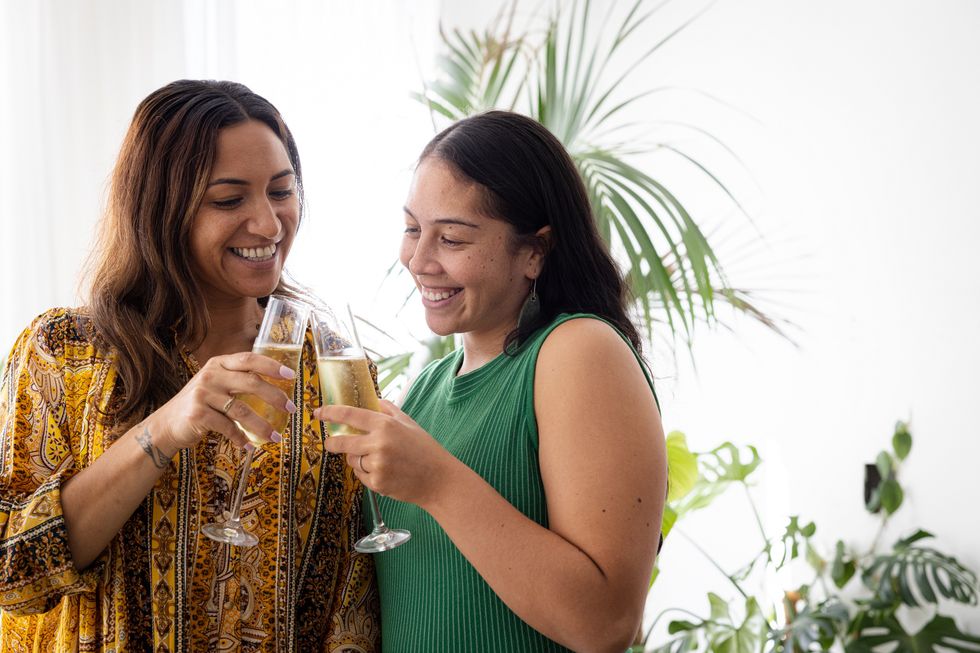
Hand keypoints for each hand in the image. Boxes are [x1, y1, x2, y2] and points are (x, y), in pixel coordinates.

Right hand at [146, 351, 296, 453]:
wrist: (167, 424)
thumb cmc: (200, 404)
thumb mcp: (216, 385)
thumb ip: (238, 380)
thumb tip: (276, 387)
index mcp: (219, 364)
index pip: (249, 359)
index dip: (271, 366)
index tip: (291, 376)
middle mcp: (211, 375)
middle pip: (251, 383)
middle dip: (275, 397)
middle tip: (291, 409)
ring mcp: (203, 394)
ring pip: (242, 410)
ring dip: (262, 426)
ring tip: (275, 437)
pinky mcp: (198, 414)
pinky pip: (228, 427)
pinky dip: (241, 439)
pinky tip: (249, 446)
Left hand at [317, 400, 453, 505]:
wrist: (438, 479)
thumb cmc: (424, 449)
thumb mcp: (408, 423)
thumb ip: (388, 410)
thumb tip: (373, 400)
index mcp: (386, 425)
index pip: (350, 414)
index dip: (330, 413)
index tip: (319, 413)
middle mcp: (379, 443)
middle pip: (341, 442)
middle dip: (332, 443)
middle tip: (330, 443)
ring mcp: (377, 465)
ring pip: (352, 461)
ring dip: (357, 459)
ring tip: (378, 460)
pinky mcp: (377, 483)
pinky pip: (361, 476)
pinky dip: (367, 474)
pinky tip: (385, 472)